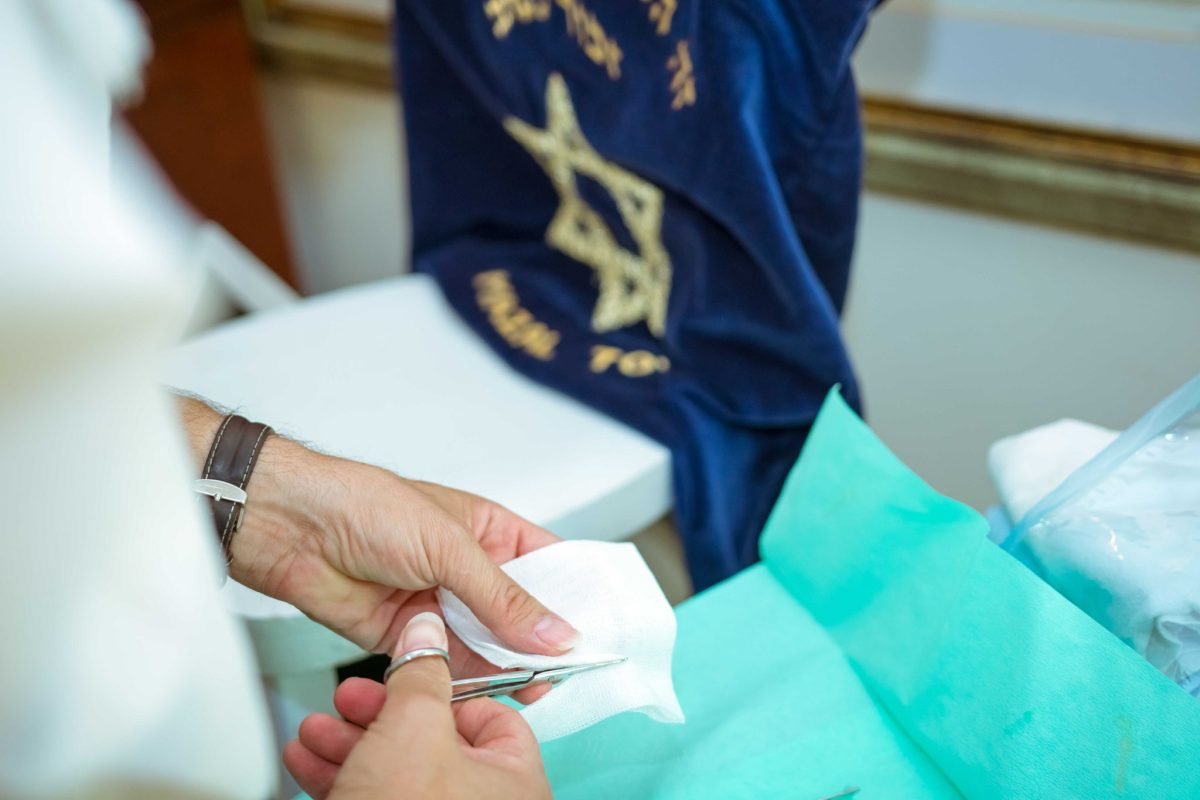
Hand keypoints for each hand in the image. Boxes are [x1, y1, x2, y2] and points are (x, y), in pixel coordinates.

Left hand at [177, 397, 579, 676]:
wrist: (293, 530)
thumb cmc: (364, 506)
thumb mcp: (450, 547)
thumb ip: (504, 597)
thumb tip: (555, 631)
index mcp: (487, 530)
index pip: (547, 564)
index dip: (573, 594)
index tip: (595, 626)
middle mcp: (467, 569)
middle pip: (520, 612)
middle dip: (542, 639)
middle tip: (565, 667)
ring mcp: (440, 604)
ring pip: (488, 644)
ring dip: (508, 664)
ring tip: (532, 684)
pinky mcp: (410, 637)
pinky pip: (449, 665)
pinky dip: (468, 680)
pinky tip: (486, 688)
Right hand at [284, 613, 550, 799]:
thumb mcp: (414, 728)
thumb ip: (422, 675)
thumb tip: (429, 633)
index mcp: (514, 781)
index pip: (491, 716)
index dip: (441, 689)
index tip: (405, 673)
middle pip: (431, 743)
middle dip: (376, 716)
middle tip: (347, 699)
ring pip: (393, 774)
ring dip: (347, 745)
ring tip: (313, 731)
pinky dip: (338, 779)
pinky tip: (305, 764)